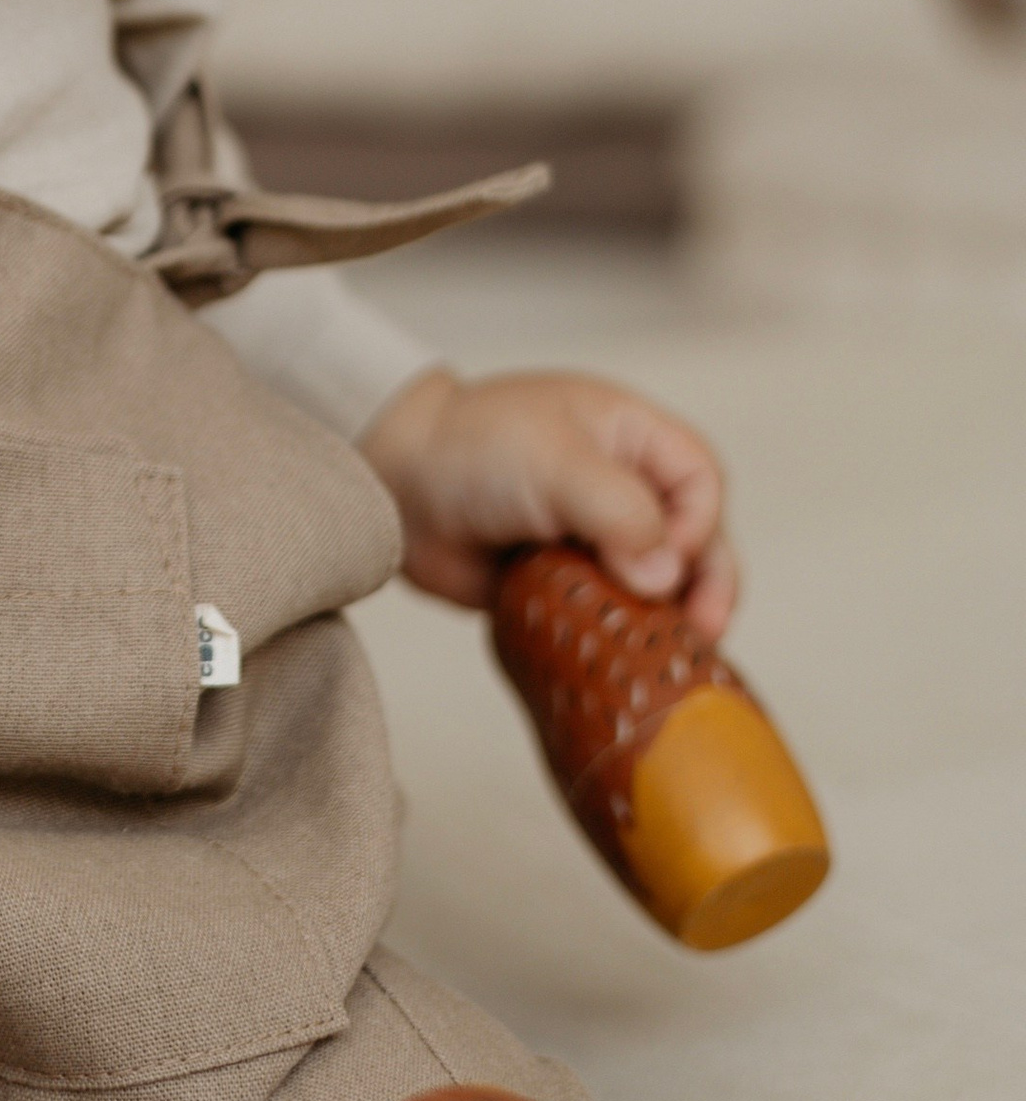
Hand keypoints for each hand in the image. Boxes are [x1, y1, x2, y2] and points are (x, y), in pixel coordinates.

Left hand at [360, 365, 737, 642]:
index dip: (698, 524)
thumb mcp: (552, 462)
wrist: (396, 485)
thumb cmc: (470, 448)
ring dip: (668, 619)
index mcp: (632, 437)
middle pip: (696, 540)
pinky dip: (623, 637)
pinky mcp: (571, 583)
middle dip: (704, 586)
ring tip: (668, 656)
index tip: (667, 560)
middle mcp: (625, 487)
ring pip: (660, 586)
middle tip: (701, 632)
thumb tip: (667, 574)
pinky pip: (614, 615)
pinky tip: (625, 663)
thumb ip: (618, 510)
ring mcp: (598, 538)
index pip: (700, 481)